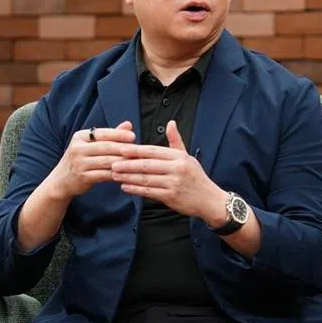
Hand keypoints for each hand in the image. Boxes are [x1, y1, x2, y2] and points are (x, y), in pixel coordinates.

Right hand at [48, 121, 134, 199]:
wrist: (61, 180)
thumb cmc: (82, 158)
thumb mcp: (91, 144)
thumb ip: (110, 135)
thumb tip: (129, 125)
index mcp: (80, 137)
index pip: (102, 133)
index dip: (118, 134)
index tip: (133, 136)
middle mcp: (78, 148)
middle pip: (106, 147)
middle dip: (124, 149)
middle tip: (139, 151)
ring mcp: (79, 164)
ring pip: (107, 162)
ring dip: (123, 162)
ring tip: (137, 162)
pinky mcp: (82, 177)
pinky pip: (104, 175)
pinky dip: (116, 174)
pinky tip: (127, 174)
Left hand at [112, 120, 226, 222]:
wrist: (209, 199)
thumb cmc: (196, 177)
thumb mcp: (188, 157)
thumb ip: (176, 141)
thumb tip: (170, 123)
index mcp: (179, 157)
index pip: (153, 151)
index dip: (136, 150)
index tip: (121, 149)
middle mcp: (177, 168)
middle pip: (147, 165)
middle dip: (128, 164)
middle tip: (112, 163)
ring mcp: (174, 183)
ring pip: (146, 179)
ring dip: (128, 177)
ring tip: (115, 174)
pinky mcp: (171, 197)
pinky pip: (149, 192)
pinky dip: (135, 189)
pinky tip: (125, 186)